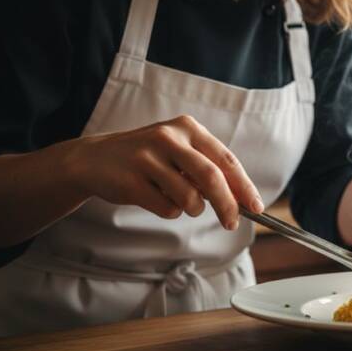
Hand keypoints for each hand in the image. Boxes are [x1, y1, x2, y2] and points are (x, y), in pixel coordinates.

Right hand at [65, 115, 262, 229]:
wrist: (94, 159)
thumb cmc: (149, 158)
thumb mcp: (179, 151)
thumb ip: (208, 168)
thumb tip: (242, 199)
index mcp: (188, 127)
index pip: (226, 160)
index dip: (244, 186)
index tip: (256, 206)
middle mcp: (169, 137)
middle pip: (212, 178)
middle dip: (227, 204)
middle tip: (232, 222)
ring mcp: (147, 158)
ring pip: (189, 197)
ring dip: (191, 208)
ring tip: (178, 199)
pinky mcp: (131, 180)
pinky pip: (166, 208)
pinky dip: (169, 211)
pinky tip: (155, 197)